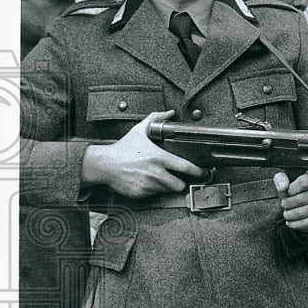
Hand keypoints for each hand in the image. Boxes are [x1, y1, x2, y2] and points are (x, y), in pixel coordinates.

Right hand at [80, 110, 205, 197]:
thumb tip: (169, 112)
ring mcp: (147, 184)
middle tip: (180, 178)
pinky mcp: (140, 193)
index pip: (186, 167)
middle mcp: (155, 172)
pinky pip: (154, 194)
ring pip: (167, 190)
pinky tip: (148, 181)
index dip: (197, 171)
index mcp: (159, 157)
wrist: (103, 164)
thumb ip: (156, 119)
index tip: (203, 172)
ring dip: (167, 186)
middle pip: (179, 184)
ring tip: (160, 178)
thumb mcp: (139, 130)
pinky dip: (154, 189)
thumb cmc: (122, 148)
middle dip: (182, 182)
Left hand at [274, 170, 307, 232]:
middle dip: (287, 203)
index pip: (302, 183)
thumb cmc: (300, 190)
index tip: (287, 193)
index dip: (290, 190)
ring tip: (286, 213)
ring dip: (289, 215)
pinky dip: (294, 224)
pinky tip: (290, 222)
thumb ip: (281, 179)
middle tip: (284, 205)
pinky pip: (306, 223)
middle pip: (300, 199)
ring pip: (301, 212)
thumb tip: (282, 187)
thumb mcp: (289, 180)